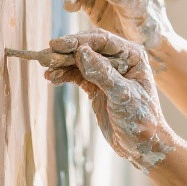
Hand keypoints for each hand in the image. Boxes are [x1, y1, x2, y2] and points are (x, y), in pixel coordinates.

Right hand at [43, 30, 176, 171]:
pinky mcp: (96, 86)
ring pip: (79, 62)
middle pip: (87, 48)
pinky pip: (77, 75)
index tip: (57, 45)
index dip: (78, 41)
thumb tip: (81, 51)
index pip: (102, 41)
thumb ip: (103, 74)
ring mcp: (107, 73)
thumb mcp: (122, 96)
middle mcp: (120, 60)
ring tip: (46, 70)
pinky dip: (64, 75)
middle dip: (66, 52)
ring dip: (62, 64)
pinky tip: (51, 78)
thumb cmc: (141, 119)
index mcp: (132, 56)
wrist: (141, 144)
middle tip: (45, 56)